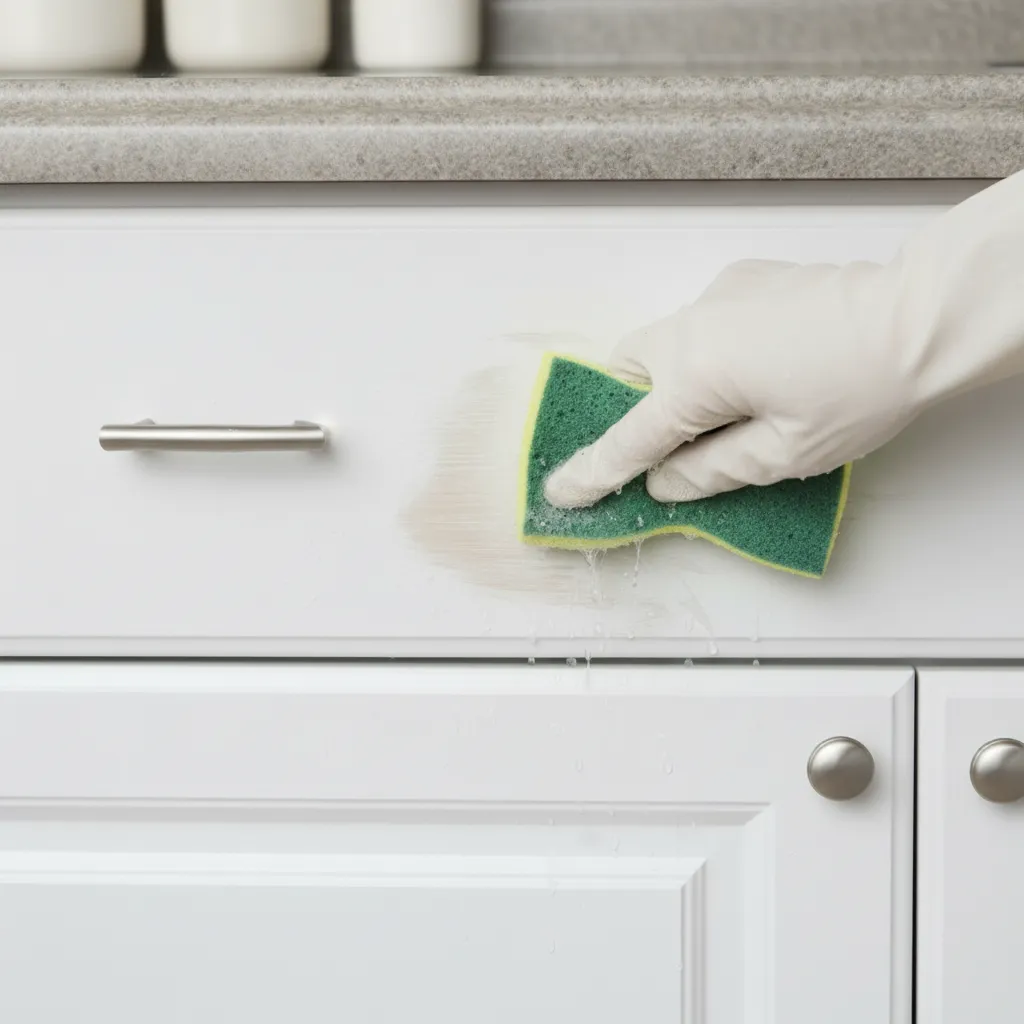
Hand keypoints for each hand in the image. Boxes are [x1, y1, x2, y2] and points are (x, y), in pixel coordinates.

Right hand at [544, 258, 918, 507]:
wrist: (921, 316)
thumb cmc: (861, 390)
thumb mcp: (785, 454)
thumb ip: (711, 472)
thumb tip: (666, 481)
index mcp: (694, 378)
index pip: (627, 439)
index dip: (591, 472)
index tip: (559, 492)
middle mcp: (690, 328)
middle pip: (628, 370)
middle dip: (630, 407)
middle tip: (665, 444)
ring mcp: (716, 295)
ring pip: (664, 342)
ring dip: (673, 379)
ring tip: (728, 405)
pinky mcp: (744, 279)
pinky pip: (702, 321)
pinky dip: (709, 350)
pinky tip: (763, 364)